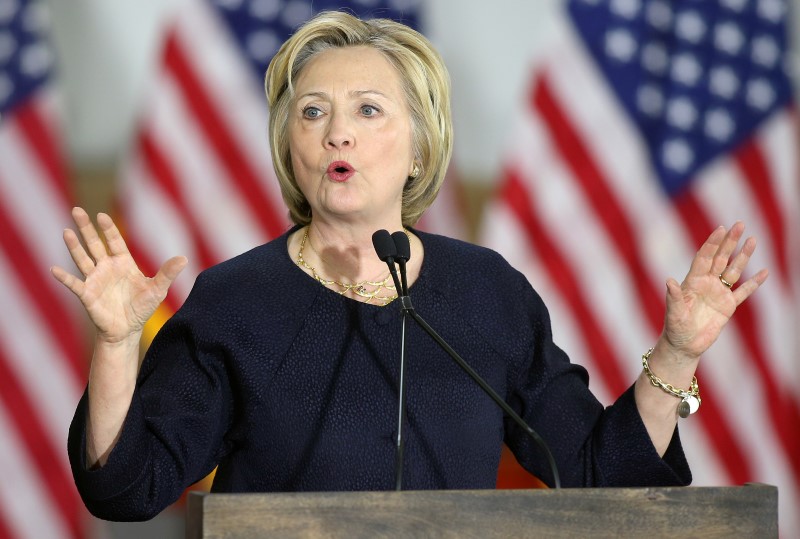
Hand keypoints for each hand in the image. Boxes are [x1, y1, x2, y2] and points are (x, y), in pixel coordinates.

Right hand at [51, 207, 186, 342]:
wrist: (128, 330)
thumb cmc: (142, 307)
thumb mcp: (157, 289)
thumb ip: (167, 273)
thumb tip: (184, 258)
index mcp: (123, 263)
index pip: (114, 241)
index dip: (108, 229)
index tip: (101, 215)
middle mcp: (106, 267)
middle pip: (94, 244)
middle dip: (86, 228)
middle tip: (77, 210)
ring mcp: (95, 280)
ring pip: (82, 259)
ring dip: (74, 247)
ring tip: (67, 232)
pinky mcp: (87, 294)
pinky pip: (74, 284)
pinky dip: (65, 278)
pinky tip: (55, 270)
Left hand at [662, 222, 767, 358]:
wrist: (684, 345)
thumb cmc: (674, 328)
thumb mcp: (673, 313)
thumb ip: (673, 296)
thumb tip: (668, 280)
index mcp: (693, 281)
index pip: (704, 257)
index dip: (712, 243)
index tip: (720, 228)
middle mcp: (707, 283)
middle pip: (720, 258)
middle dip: (729, 241)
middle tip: (740, 224)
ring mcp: (719, 293)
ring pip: (733, 270)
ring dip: (743, 256)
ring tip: (753, 240)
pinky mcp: (728, 306)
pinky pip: (744, 292)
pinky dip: (754, 283)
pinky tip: (764, 272)